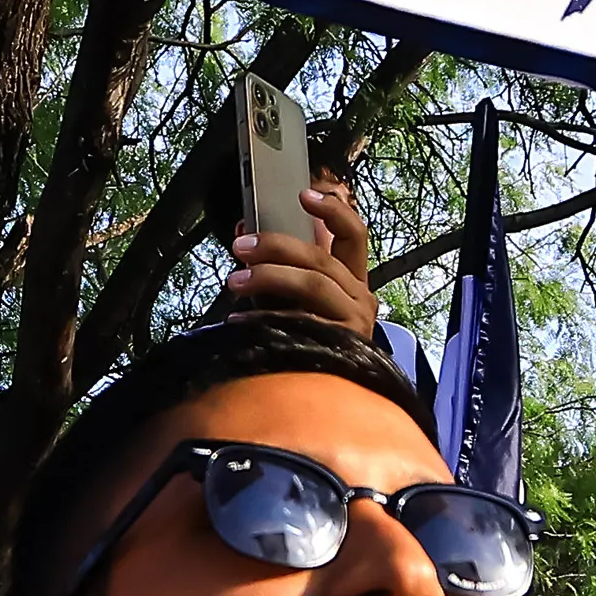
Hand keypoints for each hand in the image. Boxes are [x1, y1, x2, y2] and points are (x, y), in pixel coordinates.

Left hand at [221, 176, 381, 341]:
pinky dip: (263, 319)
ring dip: (268, 277)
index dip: (332, 211)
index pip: (354, 235)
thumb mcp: (294, 299)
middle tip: (240, 247)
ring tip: (234, 282)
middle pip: (321, 258)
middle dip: (276, 246)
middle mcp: (361, 298)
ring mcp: (353, 323)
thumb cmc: (307, 340)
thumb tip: (241, 234)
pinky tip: (238, 321)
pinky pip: (298, 323)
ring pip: (314, 284)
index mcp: (353, 280)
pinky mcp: (340, 347)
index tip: (302, 195)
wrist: (331, 401)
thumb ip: (276, 268)